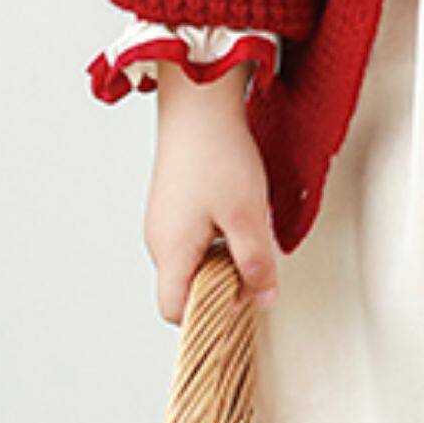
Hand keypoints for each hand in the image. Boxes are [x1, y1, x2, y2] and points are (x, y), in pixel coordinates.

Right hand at [143, 75, 280, 321]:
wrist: (198, 106)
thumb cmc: (217, 157)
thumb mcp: (246, 217)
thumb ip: (256, 263)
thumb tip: (264, 299)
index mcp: (171, 252)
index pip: (175, 312)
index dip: (209, 316)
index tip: (242, 303)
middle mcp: (160, 241)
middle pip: (187, 288)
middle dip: (223, 287)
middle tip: (255, 265)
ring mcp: (164, 222)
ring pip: (193, 262)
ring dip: (223, 260)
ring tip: (249, 233)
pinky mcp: (173, 205)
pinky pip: (193, 239)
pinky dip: (217, 239)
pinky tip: (238, 216)